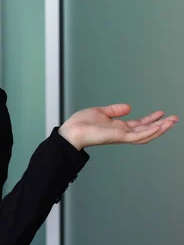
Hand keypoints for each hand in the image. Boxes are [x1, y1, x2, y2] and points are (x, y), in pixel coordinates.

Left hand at [58, 104, 178, 150]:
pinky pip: (139, 136)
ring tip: (172, 121)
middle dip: (161, 125)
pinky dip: (150, 131)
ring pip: (146, 134)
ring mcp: (122, 136)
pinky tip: (160, 126)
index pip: (139, 124)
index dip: (151, 119)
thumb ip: (115, 110)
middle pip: (146, 130)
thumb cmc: (81, 124)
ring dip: (160, 128)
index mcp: (118, 128)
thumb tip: (128, 107)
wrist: (71, 131)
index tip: (161, 113)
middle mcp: (122, 133)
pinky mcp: (120, 137)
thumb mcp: (100, 112)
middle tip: (174, 119)